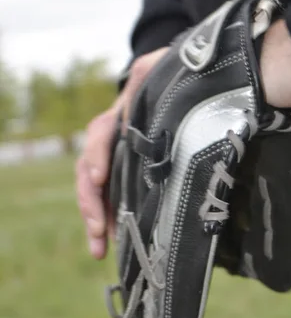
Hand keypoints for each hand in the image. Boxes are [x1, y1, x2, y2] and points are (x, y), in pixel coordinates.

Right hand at [76, 47, 167, 258]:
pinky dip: (109, 224)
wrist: (174, 91)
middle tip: (99, 228)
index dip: (97, 156)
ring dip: (95, 221)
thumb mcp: (157, 68)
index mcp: (116, 118)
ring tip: (99, 249)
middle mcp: (110, 143)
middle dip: (91, 203)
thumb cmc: (167, 78)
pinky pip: (110, 201)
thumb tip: (132, 100)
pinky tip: (112, 246)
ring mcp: (116, 162)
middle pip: (89, 173)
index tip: (100, 177)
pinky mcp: (125, 177)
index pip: (99, 136)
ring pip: (96, 194)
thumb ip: (145, 75)